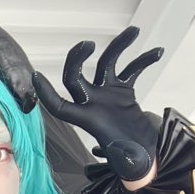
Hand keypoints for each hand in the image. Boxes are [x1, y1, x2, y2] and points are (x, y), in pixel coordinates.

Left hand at [33, 27, 162, 181]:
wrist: (144, 158)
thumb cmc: (131, 161)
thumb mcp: (122, 159)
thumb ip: (118, 154)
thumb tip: (119, 159)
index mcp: (87, 120)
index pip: (59, 106)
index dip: (46, 94)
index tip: (36, 76)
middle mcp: (93, 103)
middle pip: (75, 76)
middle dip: (76, 59)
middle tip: (87, 45)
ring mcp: (107, 95)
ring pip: (107, 63)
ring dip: (119, 46)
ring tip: (134, 32)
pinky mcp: (123, 92)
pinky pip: (131, 70)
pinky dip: (144, 60)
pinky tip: (158, 53)